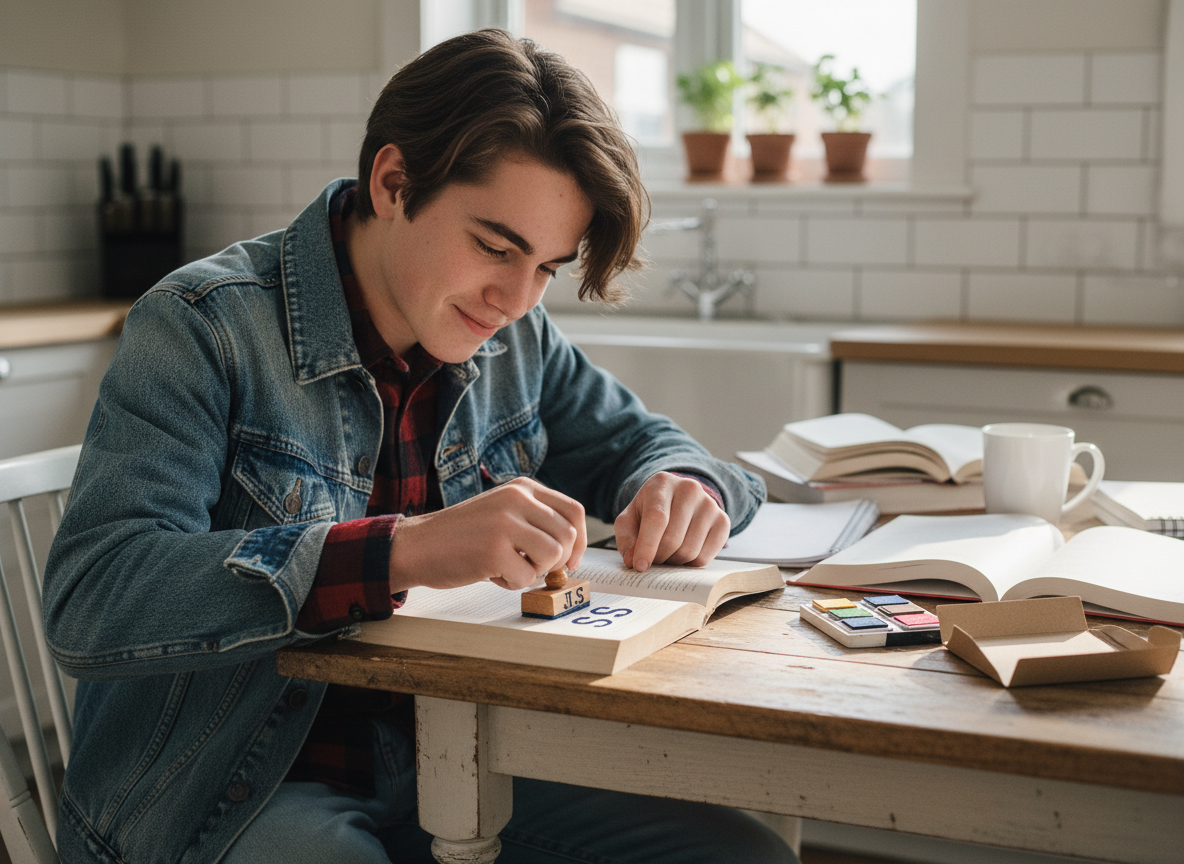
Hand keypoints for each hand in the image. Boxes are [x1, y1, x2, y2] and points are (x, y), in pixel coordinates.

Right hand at [388, 477, 585, 593]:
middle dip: (559, 561)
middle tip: (534, 568)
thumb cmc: (462, 535)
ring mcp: (505, 523)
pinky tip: (492, 574)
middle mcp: (517, 499)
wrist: (417, 545)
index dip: (580, 541)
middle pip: (568, 536)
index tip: (571, 560)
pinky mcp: (494, 550)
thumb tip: (573, 552)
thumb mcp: (502, 511)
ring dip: (536, 572)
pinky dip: (513, 584)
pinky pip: (527, 577)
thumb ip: (535, 521)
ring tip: (510, 568)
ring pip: (554, 556)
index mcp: (522, 487)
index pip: (574, 511)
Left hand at [614, 472, 729, 571]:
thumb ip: (626, 540)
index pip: (657, 518)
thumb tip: (632, 560)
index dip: (647, 545)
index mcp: (662, 484)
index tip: (640, 566)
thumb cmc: (648, 511)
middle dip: (658, 557)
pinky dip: (690, 564)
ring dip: (673, 562)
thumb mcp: (629, 520)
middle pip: (673, 538)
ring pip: (690, 551)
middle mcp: (689, 489)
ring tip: (666, 554)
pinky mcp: (723, 521)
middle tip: (652, 560)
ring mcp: (709, 504)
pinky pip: (705, 557)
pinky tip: (681, 554)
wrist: (677, 500)